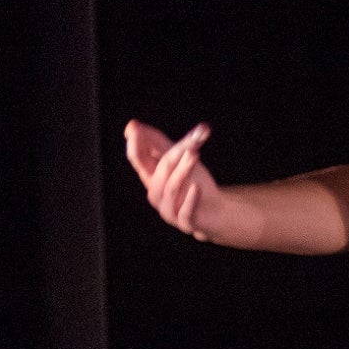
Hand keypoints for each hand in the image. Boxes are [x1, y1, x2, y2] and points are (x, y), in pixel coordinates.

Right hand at [126, 118, 250, 244]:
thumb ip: (157, 142)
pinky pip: (184, 212)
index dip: (135, 145)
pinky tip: (196, 188)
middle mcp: (156, 193)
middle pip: (160, 170)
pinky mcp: (185, 223)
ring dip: (183, 170)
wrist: (216, 212)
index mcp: (150, 177)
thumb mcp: (178, 159)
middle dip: (176, 152)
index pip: (138, 159)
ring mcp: (169, 210)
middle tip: (193, 139)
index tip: (134, 128)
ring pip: (171, 187)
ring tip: (194, 155)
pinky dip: (190, 199)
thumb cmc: (193, 182)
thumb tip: (133, 125)